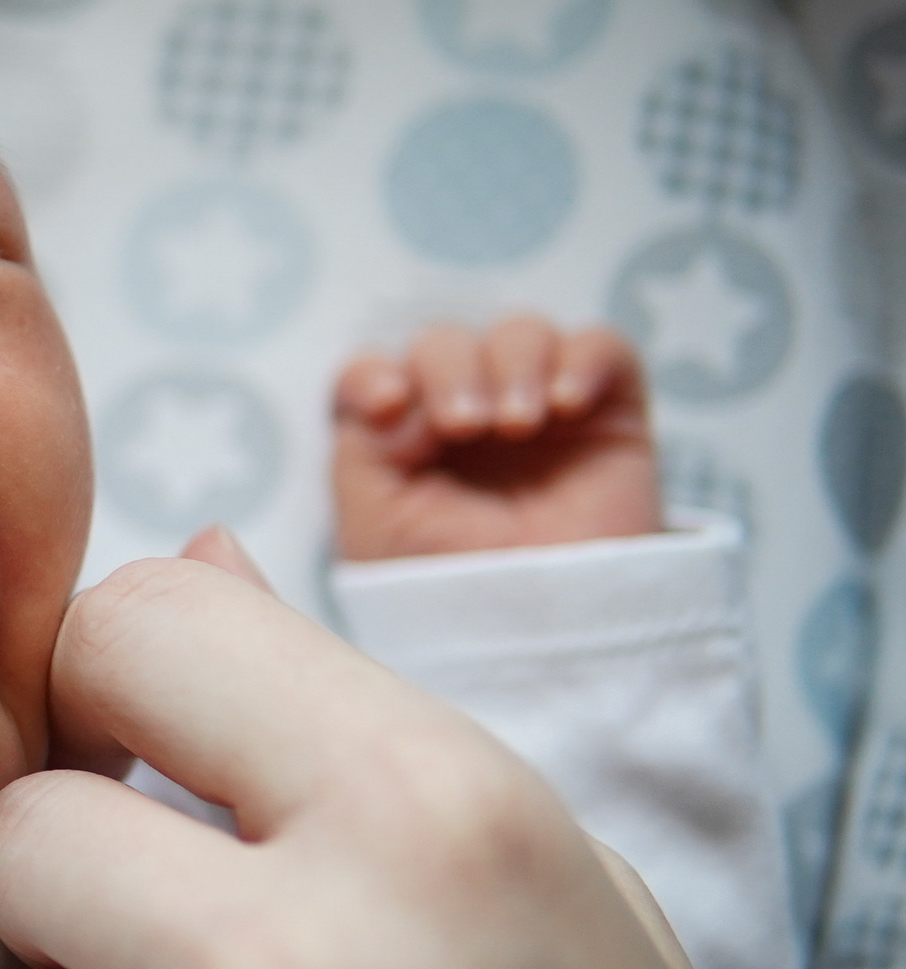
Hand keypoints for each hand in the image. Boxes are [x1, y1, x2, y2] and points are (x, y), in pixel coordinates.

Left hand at [332, 316, 660, 559]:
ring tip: (517, 423)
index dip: (372, 374)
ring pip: (519, 334)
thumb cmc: (449, 585)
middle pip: (444, 345)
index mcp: (399, 438)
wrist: (542, 634)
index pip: (373, 374)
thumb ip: (363, 447)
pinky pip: (600, 347)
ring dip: (511, 363)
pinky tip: (564, 405)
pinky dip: (581, 360)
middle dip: (447, 371)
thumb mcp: (376, 521)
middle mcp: (464, 414)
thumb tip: (397, 390)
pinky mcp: (606, 413)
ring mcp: (536, 408)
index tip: (384, 404)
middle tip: (463, 425)